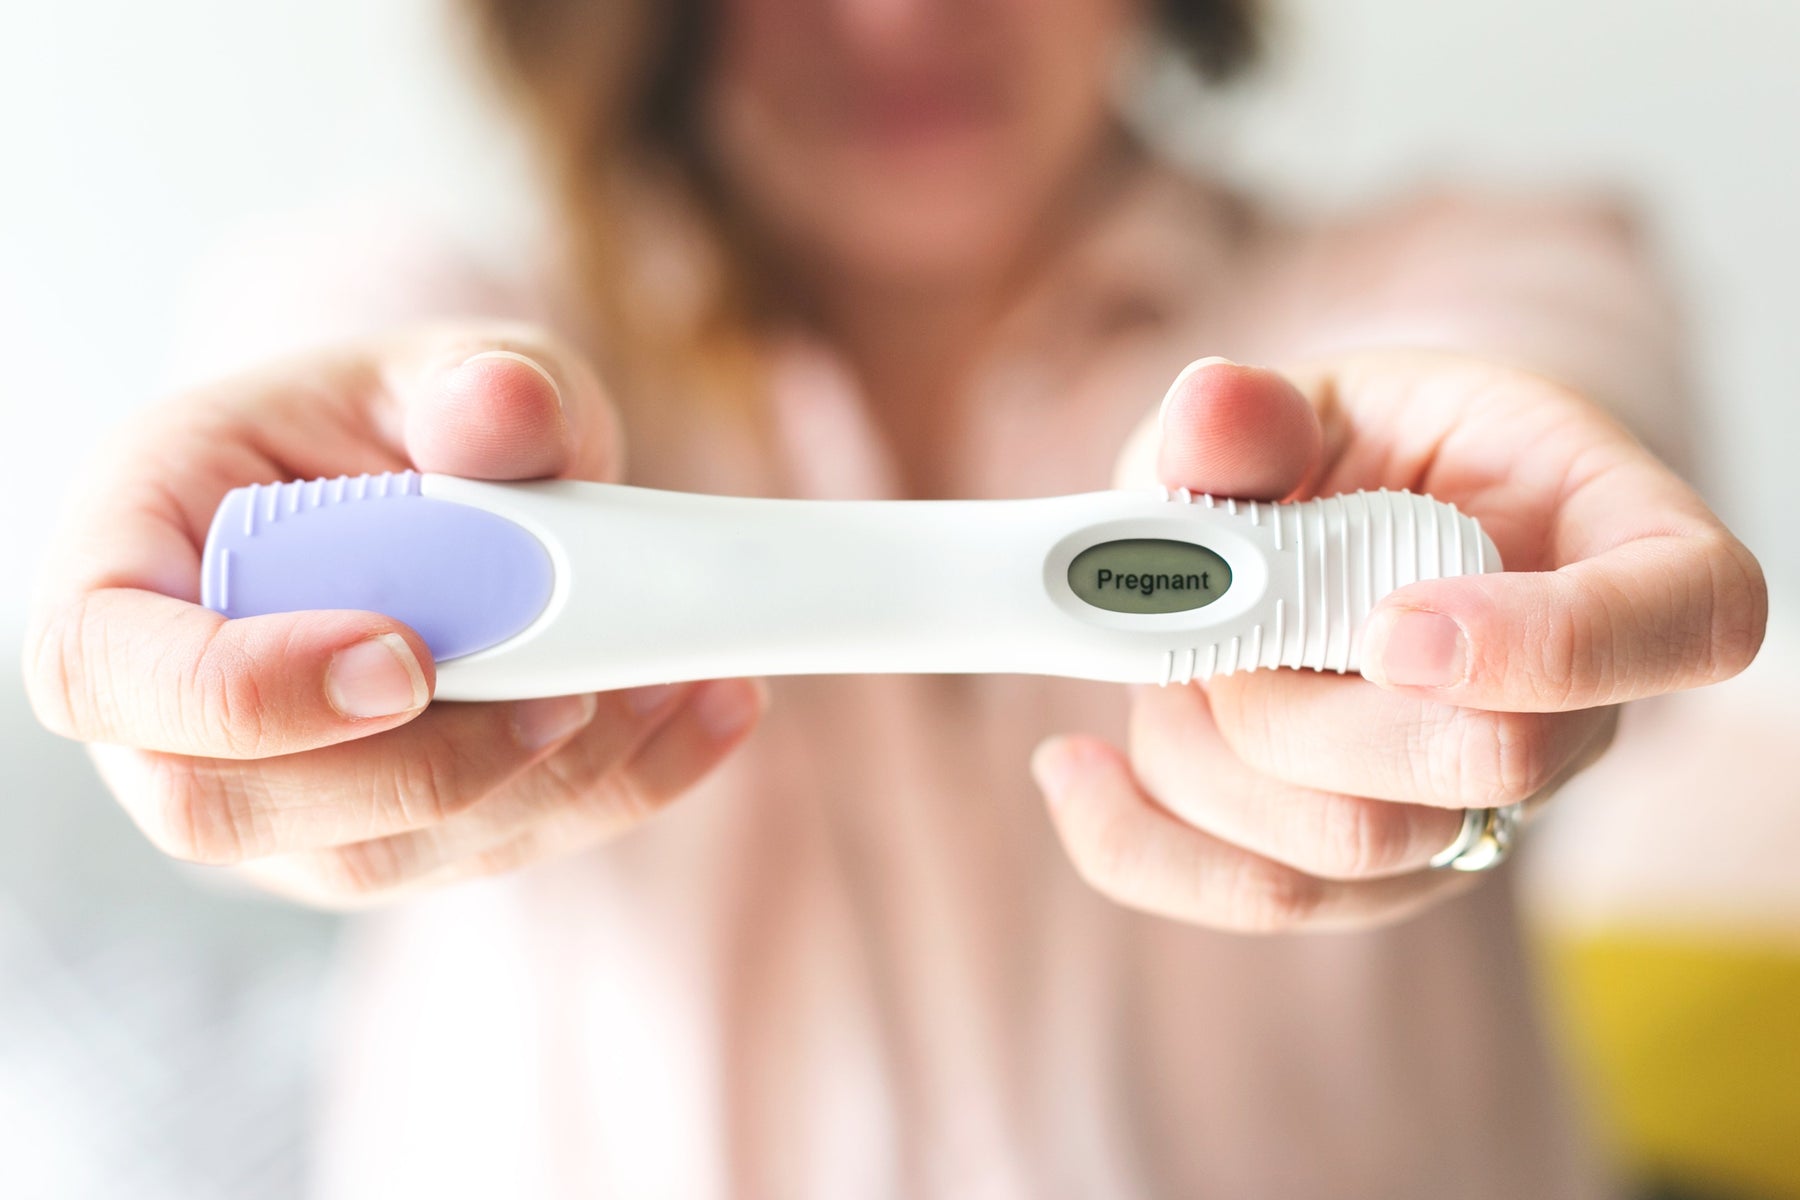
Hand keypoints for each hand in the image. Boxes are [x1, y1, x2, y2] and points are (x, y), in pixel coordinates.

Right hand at [23, 323, 766, 906]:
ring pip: (380, 855)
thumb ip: (475, 386)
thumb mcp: (443, 369)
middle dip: (422, 769)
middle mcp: (177, 708)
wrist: (440, 490)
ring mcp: (280, 796)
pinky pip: (485, 850)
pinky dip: (611, 790)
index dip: (237, 691)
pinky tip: (707, 713)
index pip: (103, 667)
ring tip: (677, 686)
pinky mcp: (387, 837)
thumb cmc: (402, 422)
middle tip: (570, 697)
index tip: (402, 661)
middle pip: (232, 808)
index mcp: (134, 562)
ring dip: (543, 787)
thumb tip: (507, 408)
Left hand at [1031, 352, 1765, 931]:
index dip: (1557, 644)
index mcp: (1617, 542)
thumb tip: (1208, 409)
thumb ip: (1260, 413)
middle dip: (1301, 690)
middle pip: (1482, 766)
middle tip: (1221, 608)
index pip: (1691, 620)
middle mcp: (1571, 701)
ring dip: (1211, 740)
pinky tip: (1071, 770)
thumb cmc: (1359, 453)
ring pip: (1350, 846)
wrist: (1339, 534)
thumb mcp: (1316, 399)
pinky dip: (1140, 842)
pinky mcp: (1375, 871)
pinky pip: (1263, 899)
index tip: (1393, 621)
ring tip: (1172, 648)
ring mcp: (1477, 805)